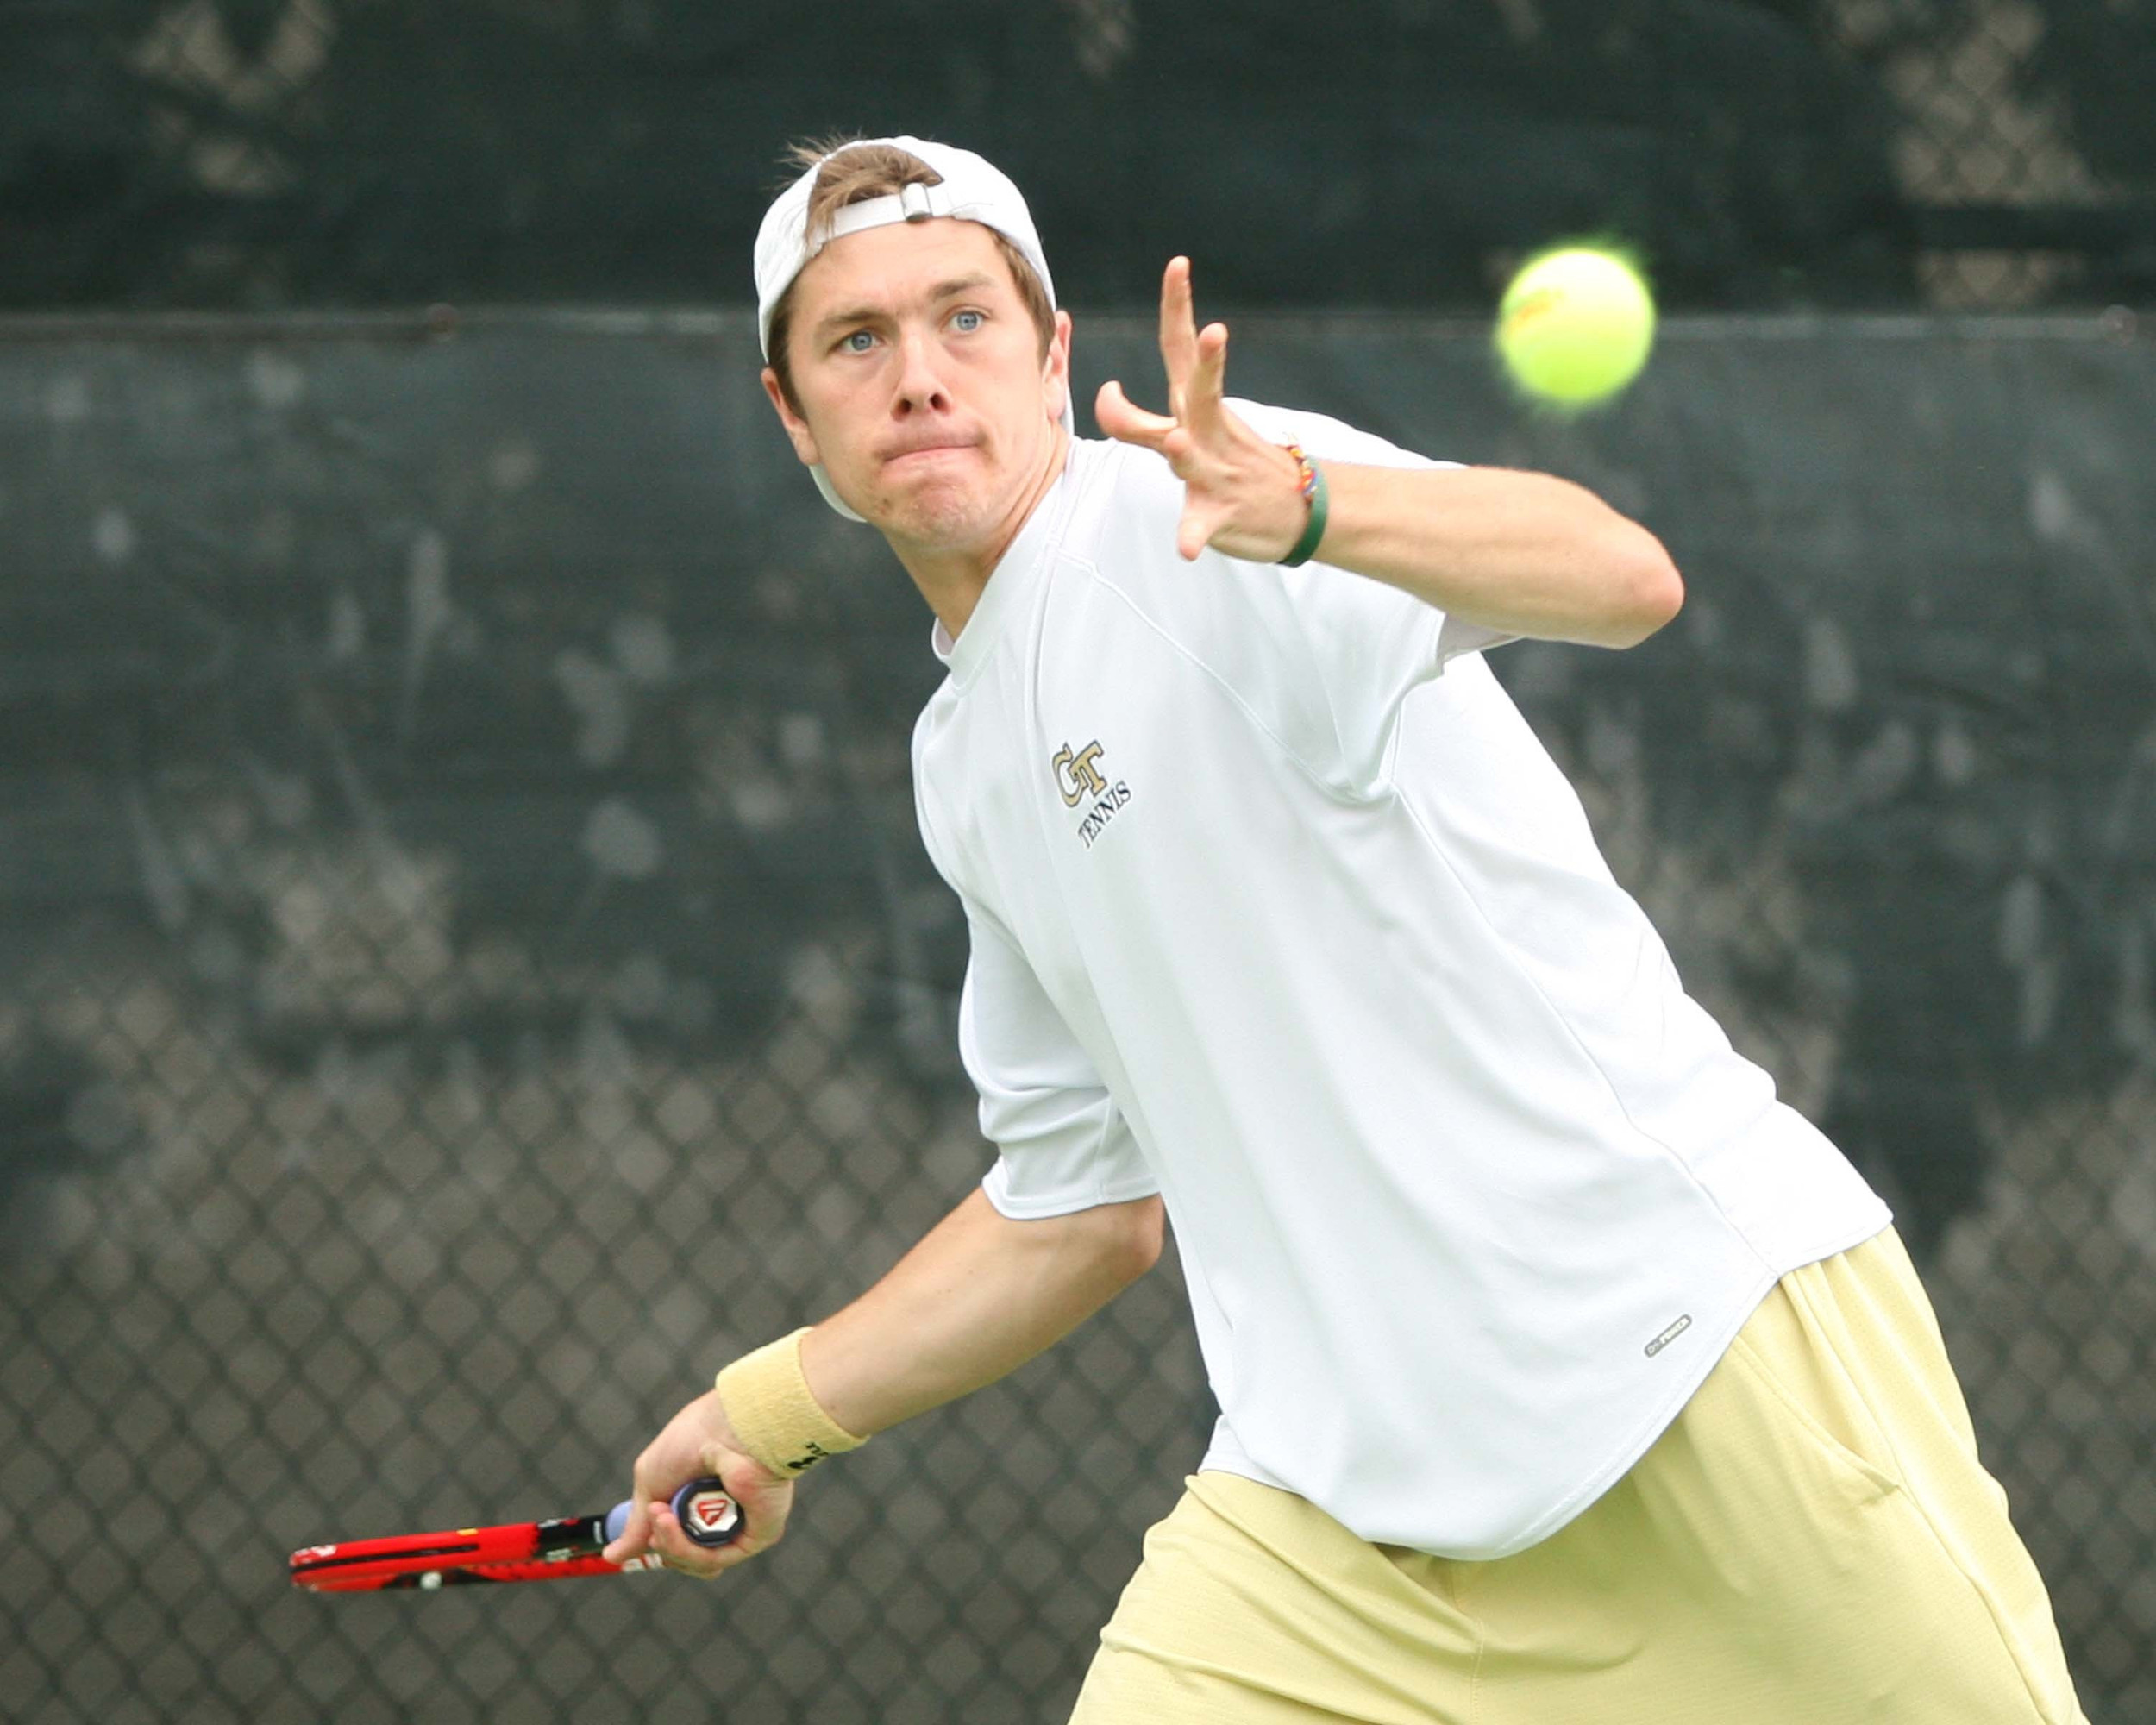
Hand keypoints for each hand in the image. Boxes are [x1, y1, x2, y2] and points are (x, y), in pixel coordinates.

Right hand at [602, 1387, 793, 1578]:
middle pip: (684, 1556)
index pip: (678, 1539)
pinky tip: (672, 1524)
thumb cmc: (692, 1440)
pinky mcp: (756, 1535)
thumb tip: (612, 1556)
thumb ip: (637, 1523)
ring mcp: (740, 1527)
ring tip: (661, 1516)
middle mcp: (724, 1516)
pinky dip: (687, 1550)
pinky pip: (714, 1560)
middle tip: (656, 1514)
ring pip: (697, 1563)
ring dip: (669, 1545)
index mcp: (703, 1500)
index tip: (644, 1530)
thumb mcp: (650, 1480)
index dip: (658, 1541)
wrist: (726, 1427)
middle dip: (661, 1542)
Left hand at [1095, 256, 1310, 562]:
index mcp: (1197, 405)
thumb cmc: (1231, 462)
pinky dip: (1192, 537)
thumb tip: (1105, 395)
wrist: (1300, 509)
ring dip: (1185, 452)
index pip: (1181, 348)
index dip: (1178, 307)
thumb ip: (1141, 417)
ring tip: (1180, 444)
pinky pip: (1201, 526)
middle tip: (1214, 331)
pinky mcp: (1221, 513)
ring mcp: (1215, 472)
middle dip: (1207, 363)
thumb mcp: (1192, 428)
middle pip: (1199, 391)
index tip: (1178, 264)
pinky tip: (1186, 550)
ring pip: (1191, 458)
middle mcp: (1205, 431)